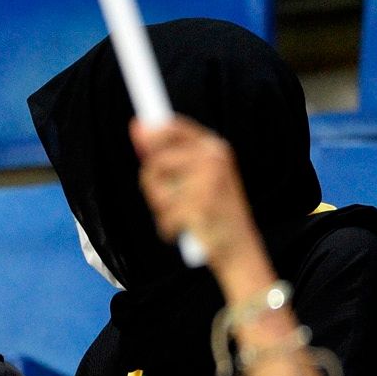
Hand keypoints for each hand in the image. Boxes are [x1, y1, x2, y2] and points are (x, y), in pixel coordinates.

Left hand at [131, 116, 265, 274]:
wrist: (240, 247)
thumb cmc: (215, 210)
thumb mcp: (198, 177)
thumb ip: (169, 153)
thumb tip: (139, 128)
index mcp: (216, 149)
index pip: (176, 128)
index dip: (153, 130)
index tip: (136, 128)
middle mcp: (214, 160)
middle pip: (156, 162)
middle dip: (153, 183)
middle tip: (166, 199)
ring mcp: (208, 182)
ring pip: (156, 190)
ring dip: (161, 208)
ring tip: (183, 215)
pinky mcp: (200, 208)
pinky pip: (164, 217)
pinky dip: (168, 228)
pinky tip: (186, 230)